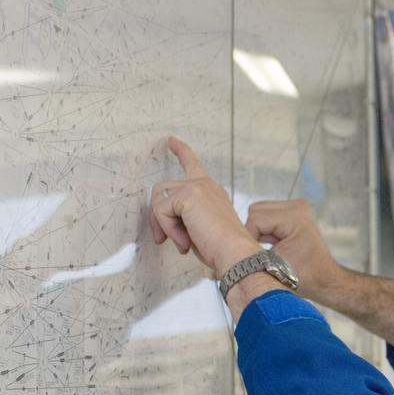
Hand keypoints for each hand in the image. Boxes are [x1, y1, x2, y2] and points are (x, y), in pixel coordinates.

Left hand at [149, 137, 260, 275]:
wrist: (235, 253)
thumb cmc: (222, 248)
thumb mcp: (199, 228)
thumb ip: (184, 217)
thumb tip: (160, 220)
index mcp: (211, 191)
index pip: (193, 166)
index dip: (181, 152)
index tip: (171, 141)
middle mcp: (205, 185)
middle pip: (162, 190)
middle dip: (158, 217)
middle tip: (164, 239)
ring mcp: (197, 187)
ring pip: (160, 202)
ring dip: (165, 225)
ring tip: (183, 242)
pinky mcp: (188, 194)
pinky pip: (161, 211)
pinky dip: (168, 229)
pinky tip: (185, 240)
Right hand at [245, 199, 343, 295]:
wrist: (324, 280)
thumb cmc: (304, 277)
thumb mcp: (272, 265)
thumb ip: (251, 251)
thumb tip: (228, 245)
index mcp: (296, 217)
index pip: (256, 219)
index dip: (249, 239)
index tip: (253, 256)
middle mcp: (298, 206)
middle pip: (256, 211)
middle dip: (254, 233)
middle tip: (261, 252)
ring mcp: (298, 206)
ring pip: (259, 211)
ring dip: (259, 231)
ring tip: (269, 248)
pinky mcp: (295, 211)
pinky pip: (268, 214)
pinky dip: (266, 229)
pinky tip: (273, 243)